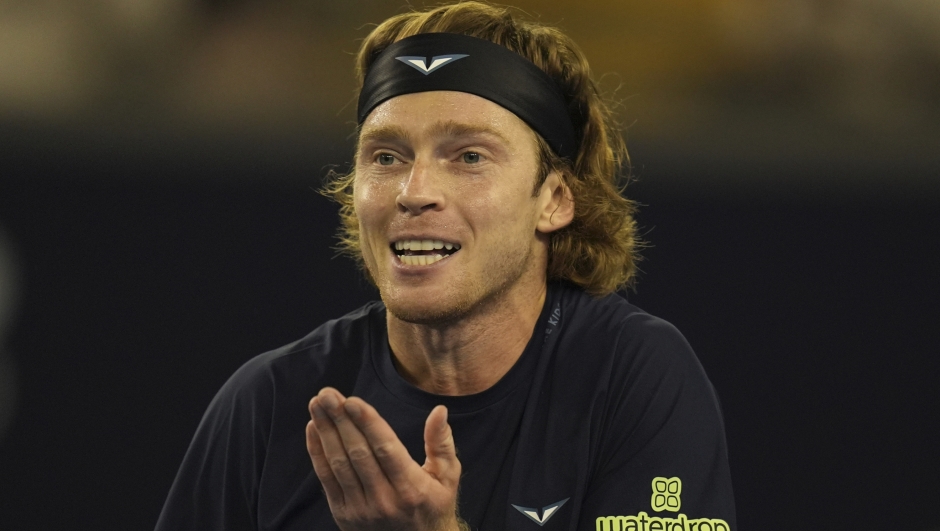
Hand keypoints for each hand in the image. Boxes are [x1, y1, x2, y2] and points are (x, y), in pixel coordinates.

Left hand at [306, 387, 462, 530]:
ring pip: (339, 464)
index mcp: (412, 488)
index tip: (352, 401)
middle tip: (328, 394)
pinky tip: (313, 428)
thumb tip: (439, 411)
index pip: (386, 450)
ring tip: (318, 404)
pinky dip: (317, 451)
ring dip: (326, 431)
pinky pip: (326, 479)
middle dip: (341, 420)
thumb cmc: (433, 505)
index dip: (368, 424)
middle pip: (358, 453)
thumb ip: (442, 442)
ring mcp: (361, 509)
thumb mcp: (448, 476)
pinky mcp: (343, 514)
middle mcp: (385, 500)